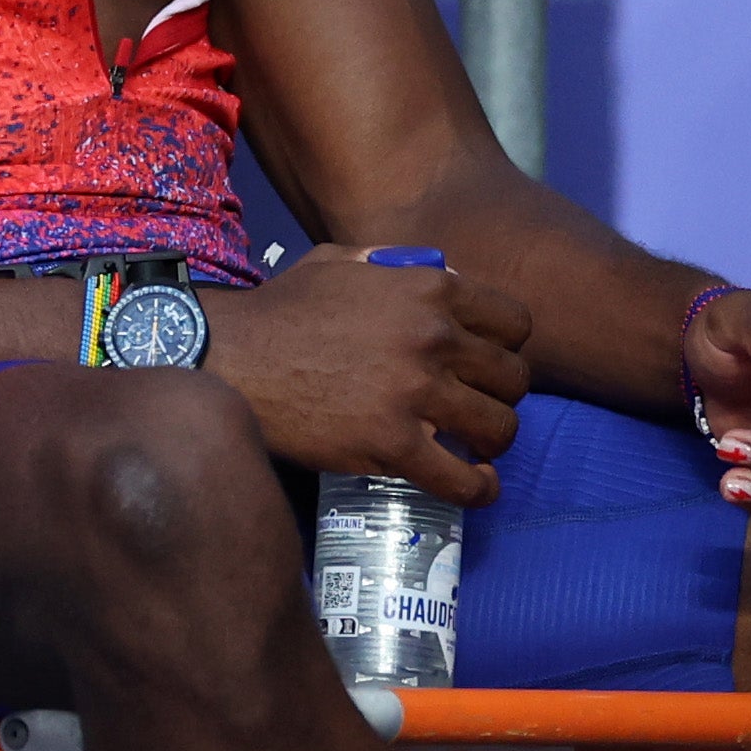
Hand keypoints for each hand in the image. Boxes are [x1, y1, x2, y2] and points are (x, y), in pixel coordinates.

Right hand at [205, 247, 530, 506]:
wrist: (234, 356)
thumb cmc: (282, 309)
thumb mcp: (341, 262)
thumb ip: (395, 266)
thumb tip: (435, 273)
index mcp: (429, 289)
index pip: (516, 323)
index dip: (508, 347)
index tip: (488, 365)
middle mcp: (433, 337)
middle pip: (515, 378)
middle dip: (501, 397)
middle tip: (478, 408)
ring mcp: (416, 393)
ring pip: (500, 428)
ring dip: (493, 442)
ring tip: (475, 448)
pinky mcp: (393, 444)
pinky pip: (462, 478)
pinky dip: (479, 489)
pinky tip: (478, 486)